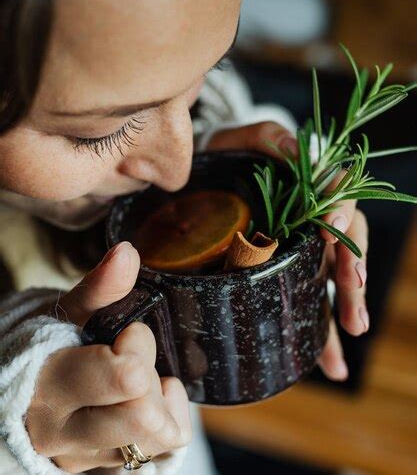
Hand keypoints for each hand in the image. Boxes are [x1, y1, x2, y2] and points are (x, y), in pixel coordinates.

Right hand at [27, 242, 190, 472]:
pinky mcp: (108, 467)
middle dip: (150, 375)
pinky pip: (167, 449)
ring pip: (158, 437)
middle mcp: (65, 434)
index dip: (138, 344)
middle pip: (145, 417)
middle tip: (134, 358)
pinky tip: (150, 396)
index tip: (127, 331)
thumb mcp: (70, 311)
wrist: (31, 388)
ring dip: (160, 399)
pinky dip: (170, 417)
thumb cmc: (52, 342)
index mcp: (50, 388)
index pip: (126, 377)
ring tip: (140, 378)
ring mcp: (88, 457)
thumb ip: (100, 286)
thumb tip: (126, 253)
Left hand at [206, 120, 369, 381]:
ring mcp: (300, 250)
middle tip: (353, 289)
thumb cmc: (224, 156)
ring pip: (332, 278)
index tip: (330, 229)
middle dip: (352, 267)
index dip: (341, 212)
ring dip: (346, 303)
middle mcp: (310, 221)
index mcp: (307, 188)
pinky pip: (309, 305)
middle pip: (345, 243)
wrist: (201, 181)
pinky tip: (329, 364)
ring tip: (353, 327)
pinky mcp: (286, 274)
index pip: (338, 198)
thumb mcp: (243, 139)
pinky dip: (323, 335)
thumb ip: (268, 137)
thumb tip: (297, 147)